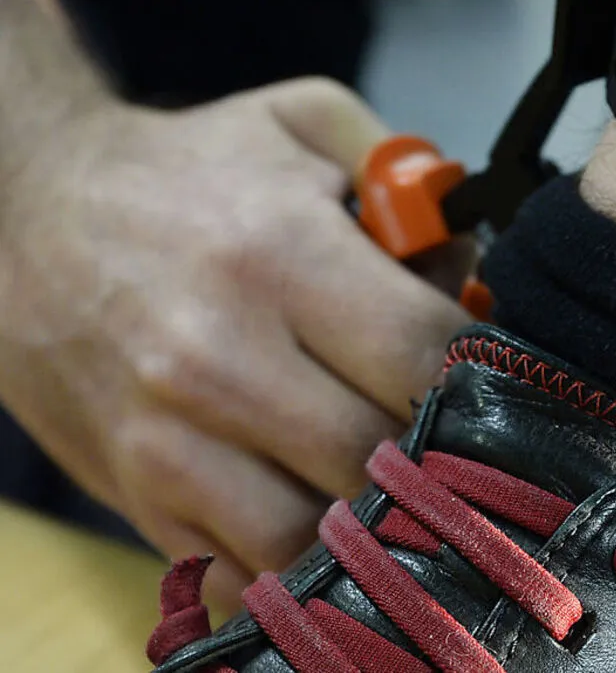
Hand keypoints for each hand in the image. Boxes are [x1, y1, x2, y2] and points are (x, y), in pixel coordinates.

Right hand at [0, 77, 470, 609]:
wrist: (22, 217)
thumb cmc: (186, 174)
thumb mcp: (304, 124)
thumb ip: (411, 179)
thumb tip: (475, 272)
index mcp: (278, 253)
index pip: (424, 352)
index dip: (480, 374)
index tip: (486, 374)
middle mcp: (218, 355)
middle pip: (380, 453)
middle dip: (433, 449)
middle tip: (444, 429)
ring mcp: (168, 439)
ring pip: (316, 534)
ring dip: (370, 518)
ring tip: (386, 477)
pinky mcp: (136, 494)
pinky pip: (243, 573)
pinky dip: (300, 564)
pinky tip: (320, 516)